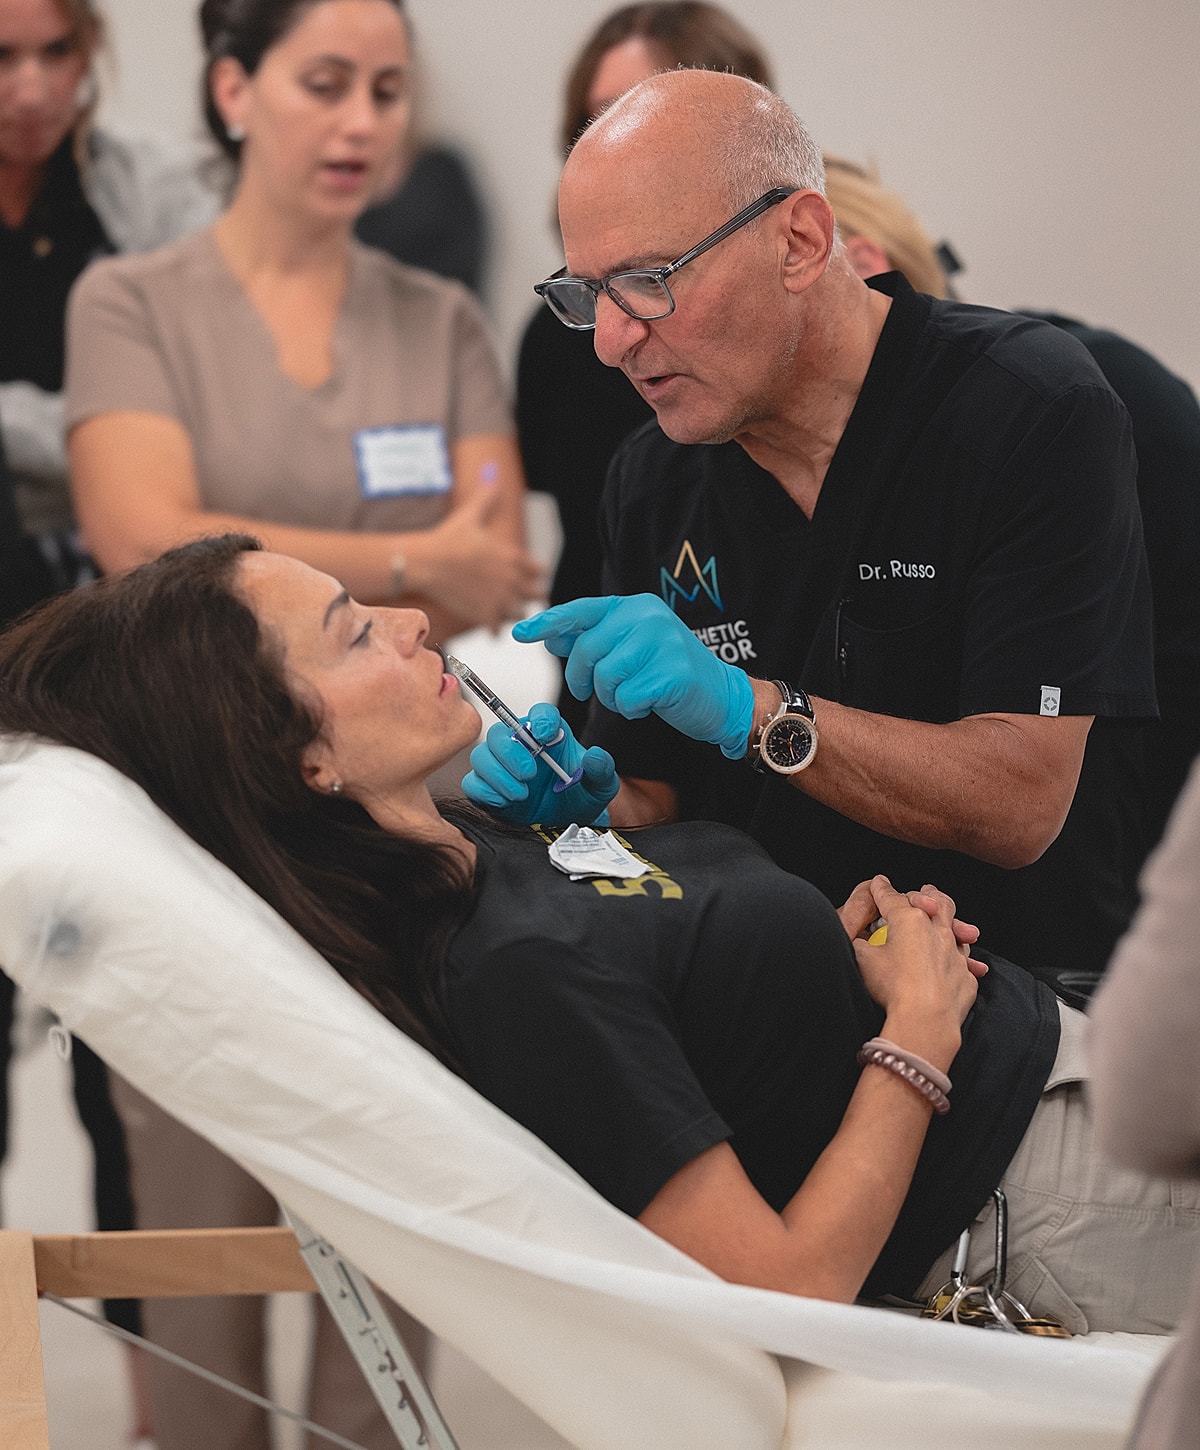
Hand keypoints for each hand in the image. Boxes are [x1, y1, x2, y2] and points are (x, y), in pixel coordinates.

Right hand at [420, 487, 543, 630]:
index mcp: (514, 558)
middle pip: (535, 595)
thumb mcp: (470, 515)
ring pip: (520, 615)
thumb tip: (492, 473)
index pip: (539, 571)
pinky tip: (485, 623)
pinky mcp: (485, 617)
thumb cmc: (447, 538)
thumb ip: (486, 498)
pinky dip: (493, 628)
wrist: (426, 563)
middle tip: (515, 596)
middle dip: (527, 596)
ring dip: (512, 613)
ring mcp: (500, 601)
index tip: (524, 576)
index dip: (532, 574)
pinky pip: (498, 630)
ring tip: (500, 610)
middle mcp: (512, 581)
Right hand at [462, 702, 618, 826]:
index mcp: (550, 734)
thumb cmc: (581, 795)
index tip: (546, 735)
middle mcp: (521, 745)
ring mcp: (500, 766)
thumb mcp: (601, 784)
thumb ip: (601, 769)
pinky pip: (473, 784)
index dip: (541, 719)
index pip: (541, 713)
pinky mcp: (487, 788)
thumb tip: (594, 757)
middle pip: (500, 732)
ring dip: (499, 775)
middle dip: (511, 753)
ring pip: (481, 756)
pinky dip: (487, 793)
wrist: (567, 823)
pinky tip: (507, 802)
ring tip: (522, 794)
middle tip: (530, 774)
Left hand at [513, 594, 754, 758]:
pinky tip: (650, 703)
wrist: (721, 696)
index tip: (520, 634)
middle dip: (582, 679)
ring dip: (611, 696)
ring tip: (633, 693)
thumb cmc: (669, 673)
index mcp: (635, 606)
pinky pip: (627, 698)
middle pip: (587, 651)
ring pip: (604, 677)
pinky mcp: (672, 674)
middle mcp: (647, 617)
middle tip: (594, 691)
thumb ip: (595, 640)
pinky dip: (632, 709)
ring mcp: (662, 643)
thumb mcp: (630, 648)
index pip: (581, 611)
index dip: (548, 623)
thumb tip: (551, 635)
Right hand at [850, 877, 982, 1036]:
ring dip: (950, 921)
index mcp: (910, 920)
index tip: (878, 883)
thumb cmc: (893, 988)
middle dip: (927, 893)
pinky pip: (965, 961)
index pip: (891, 898)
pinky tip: (956, 959)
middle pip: (936, 902)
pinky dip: (959, 956)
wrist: (925, 1020)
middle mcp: (937, 931)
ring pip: (957, 927)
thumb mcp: (863, 960)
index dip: (881, 890)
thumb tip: (858, 942)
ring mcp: (954, 953)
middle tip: (924, 890)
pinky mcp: (965, 976)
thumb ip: (860, 944)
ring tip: (945, 920)